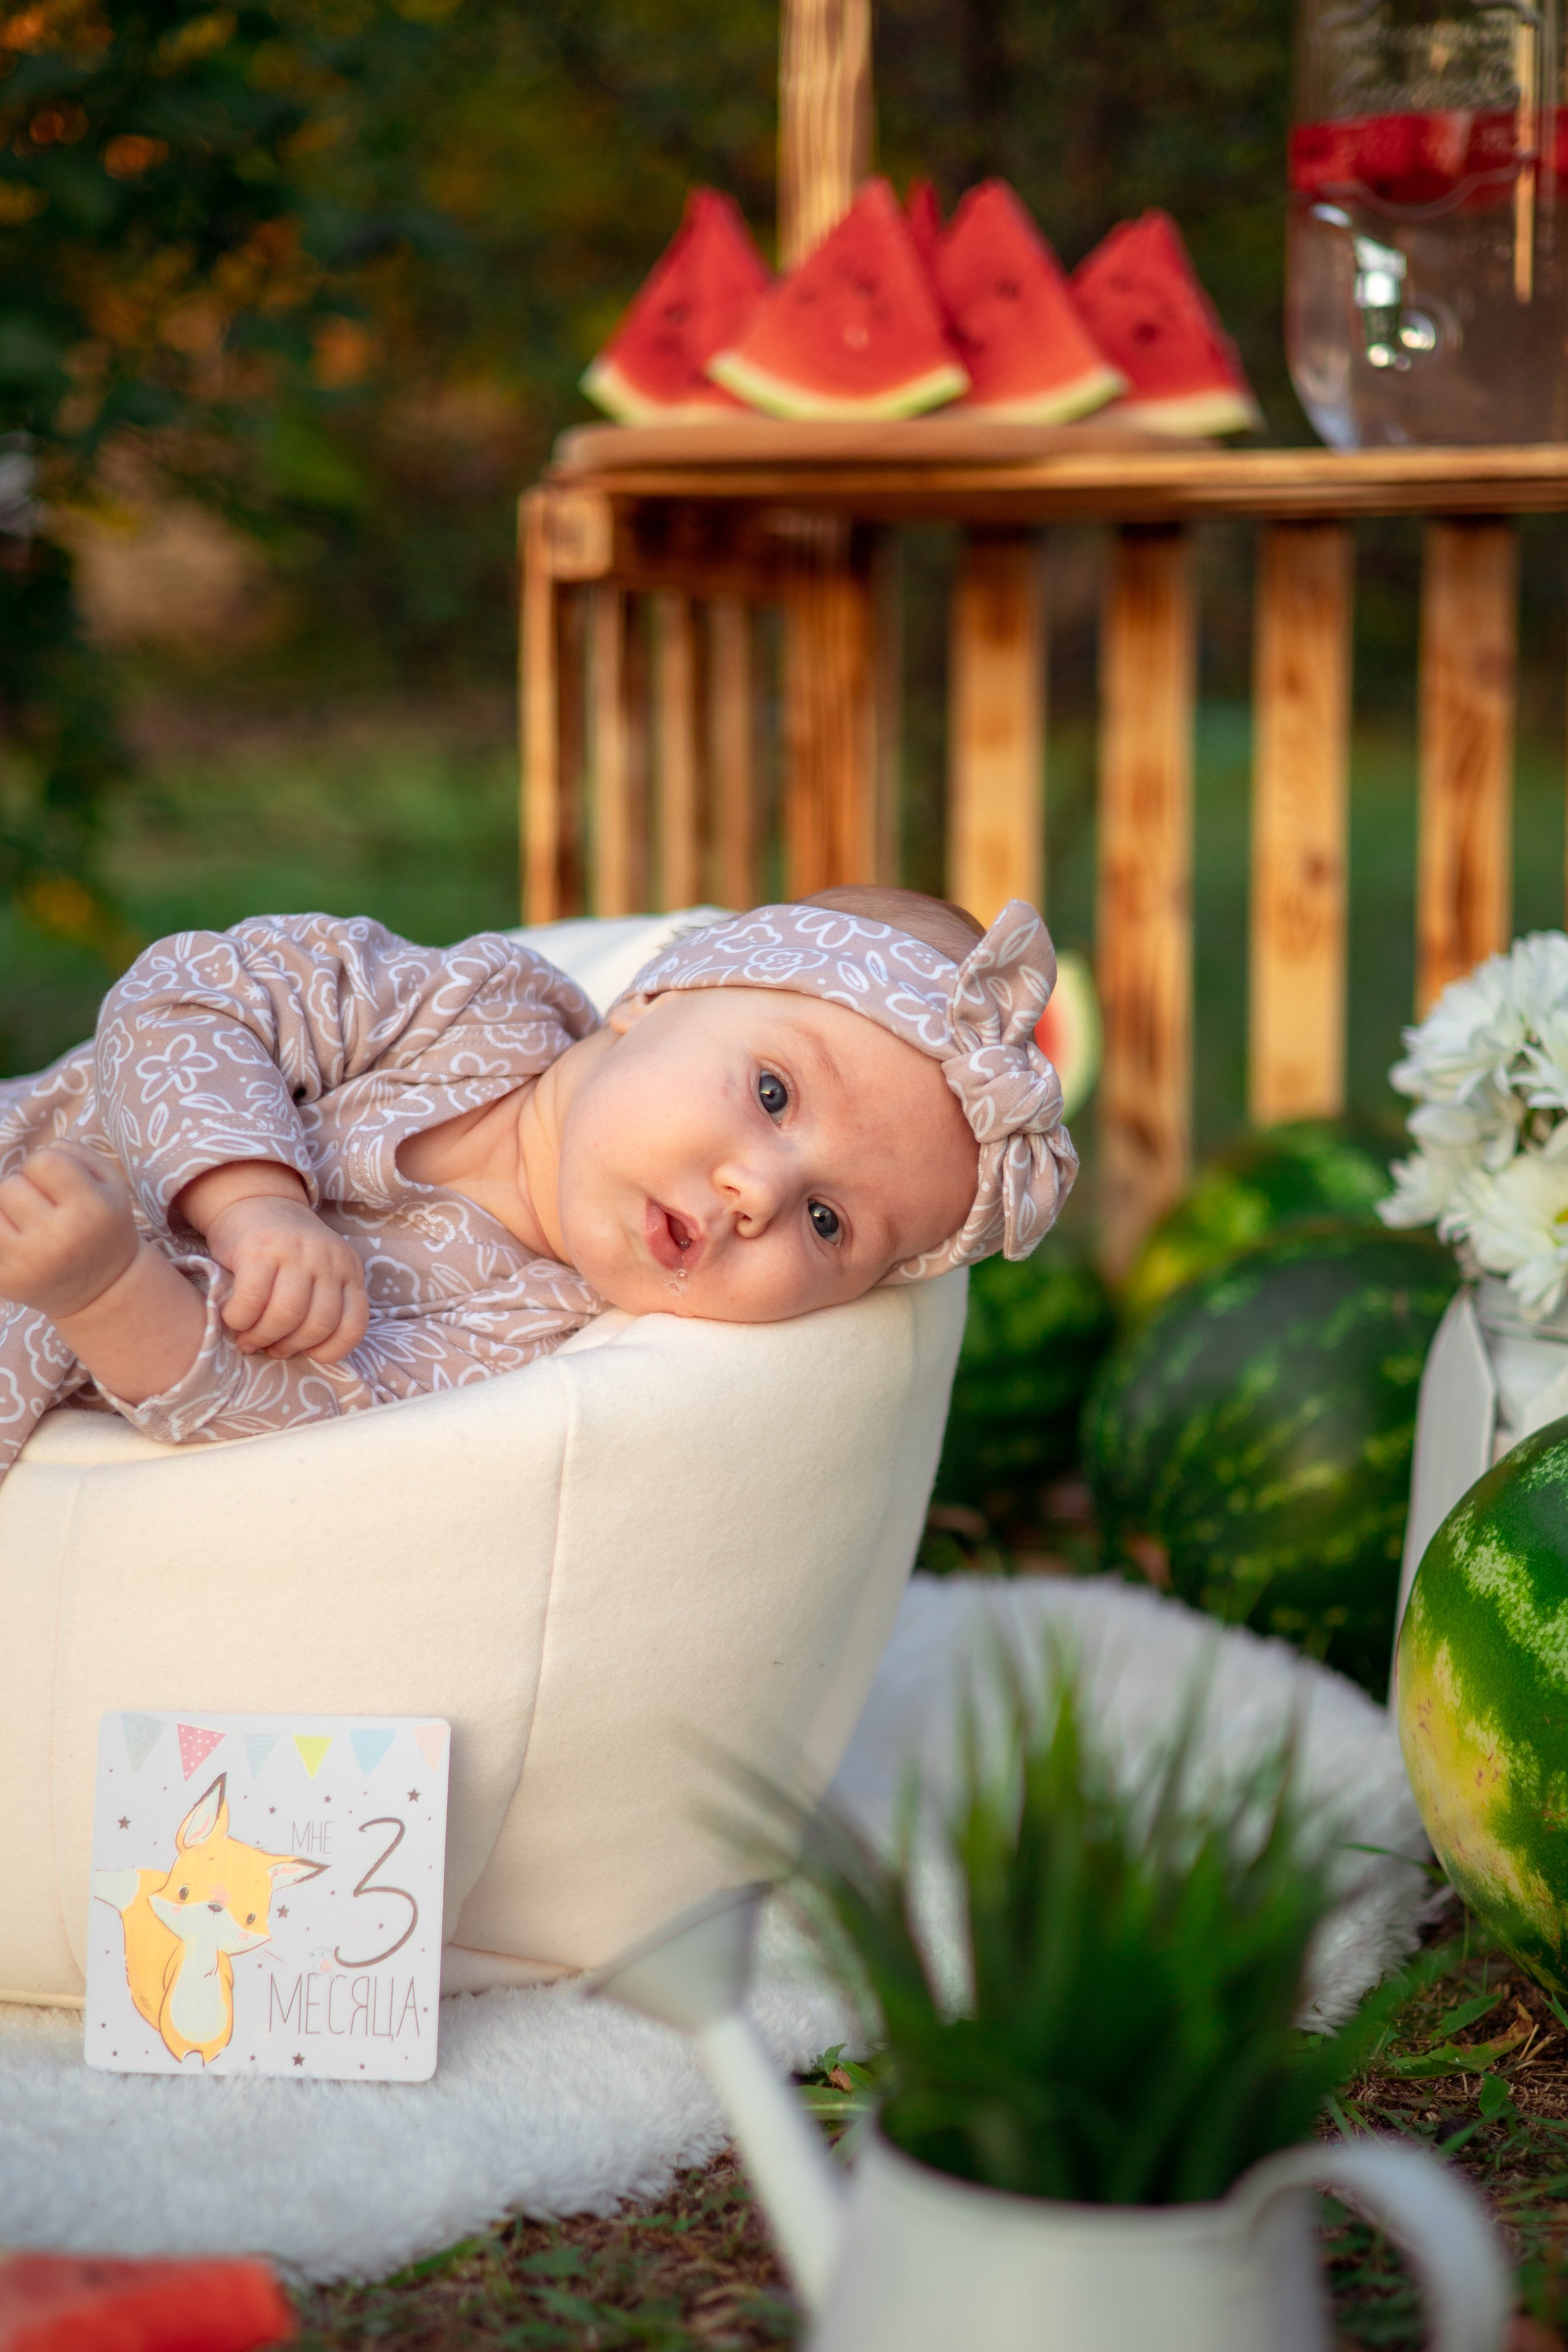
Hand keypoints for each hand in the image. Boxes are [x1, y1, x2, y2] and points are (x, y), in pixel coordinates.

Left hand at [0, 1145, 138, 1320]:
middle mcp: (59, 1239)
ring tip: (30, 1226)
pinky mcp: (7, 1282)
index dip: (46, 1165)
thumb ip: (76, 1153)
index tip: (57, 1183)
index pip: (41, 1161)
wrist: (104, 1290)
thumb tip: (37, 1149)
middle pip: (10, 1186)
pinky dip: (2, 1234)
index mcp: (91, 1211)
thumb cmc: (102, 1226)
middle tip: (45, 1209)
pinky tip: (18, 1243)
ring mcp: (28, 1264)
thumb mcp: (112, 1185)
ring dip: (7, 1212)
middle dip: (25, 1190)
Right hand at [201, 1193, 368, 1361]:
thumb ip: (321, 1305)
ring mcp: (296, 1252)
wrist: (256, 1202)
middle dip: (289, 1346)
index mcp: (350, 1270)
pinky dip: (239, 1319)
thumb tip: (300, 1354)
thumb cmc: (286, 1253)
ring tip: (249, 1338)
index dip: (329, 1351)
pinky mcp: (259, 1249)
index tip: (306, 1352)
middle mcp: (329, 1260)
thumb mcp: (319, 1273)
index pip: (354, 1326)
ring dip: (262, 1337)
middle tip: (269, 1347)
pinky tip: (233, 1317)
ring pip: (286, 1316)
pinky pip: (252, 1299)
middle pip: (317, 1325)